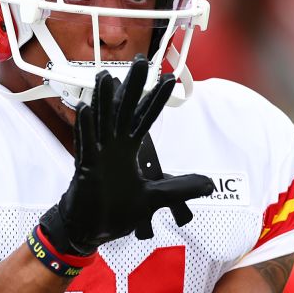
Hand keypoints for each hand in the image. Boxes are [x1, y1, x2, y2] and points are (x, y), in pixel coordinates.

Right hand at [39, 56, 214, 255]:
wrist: (90, 230)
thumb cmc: (115, 211)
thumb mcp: (156, 198)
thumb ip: (180, 188)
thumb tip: (209, 185)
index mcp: (128, 151)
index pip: (144, 119)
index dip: (156, 100)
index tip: (168, 79)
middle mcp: (113, 148)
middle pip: (124, 111)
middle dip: (133, 87)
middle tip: (140, 62)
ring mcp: (98, 156)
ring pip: (102, 121)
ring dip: (104, 100)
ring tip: (106, 76)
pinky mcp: (86, 169)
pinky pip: (85, 145)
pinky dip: (85, 127)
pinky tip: (84, 109)